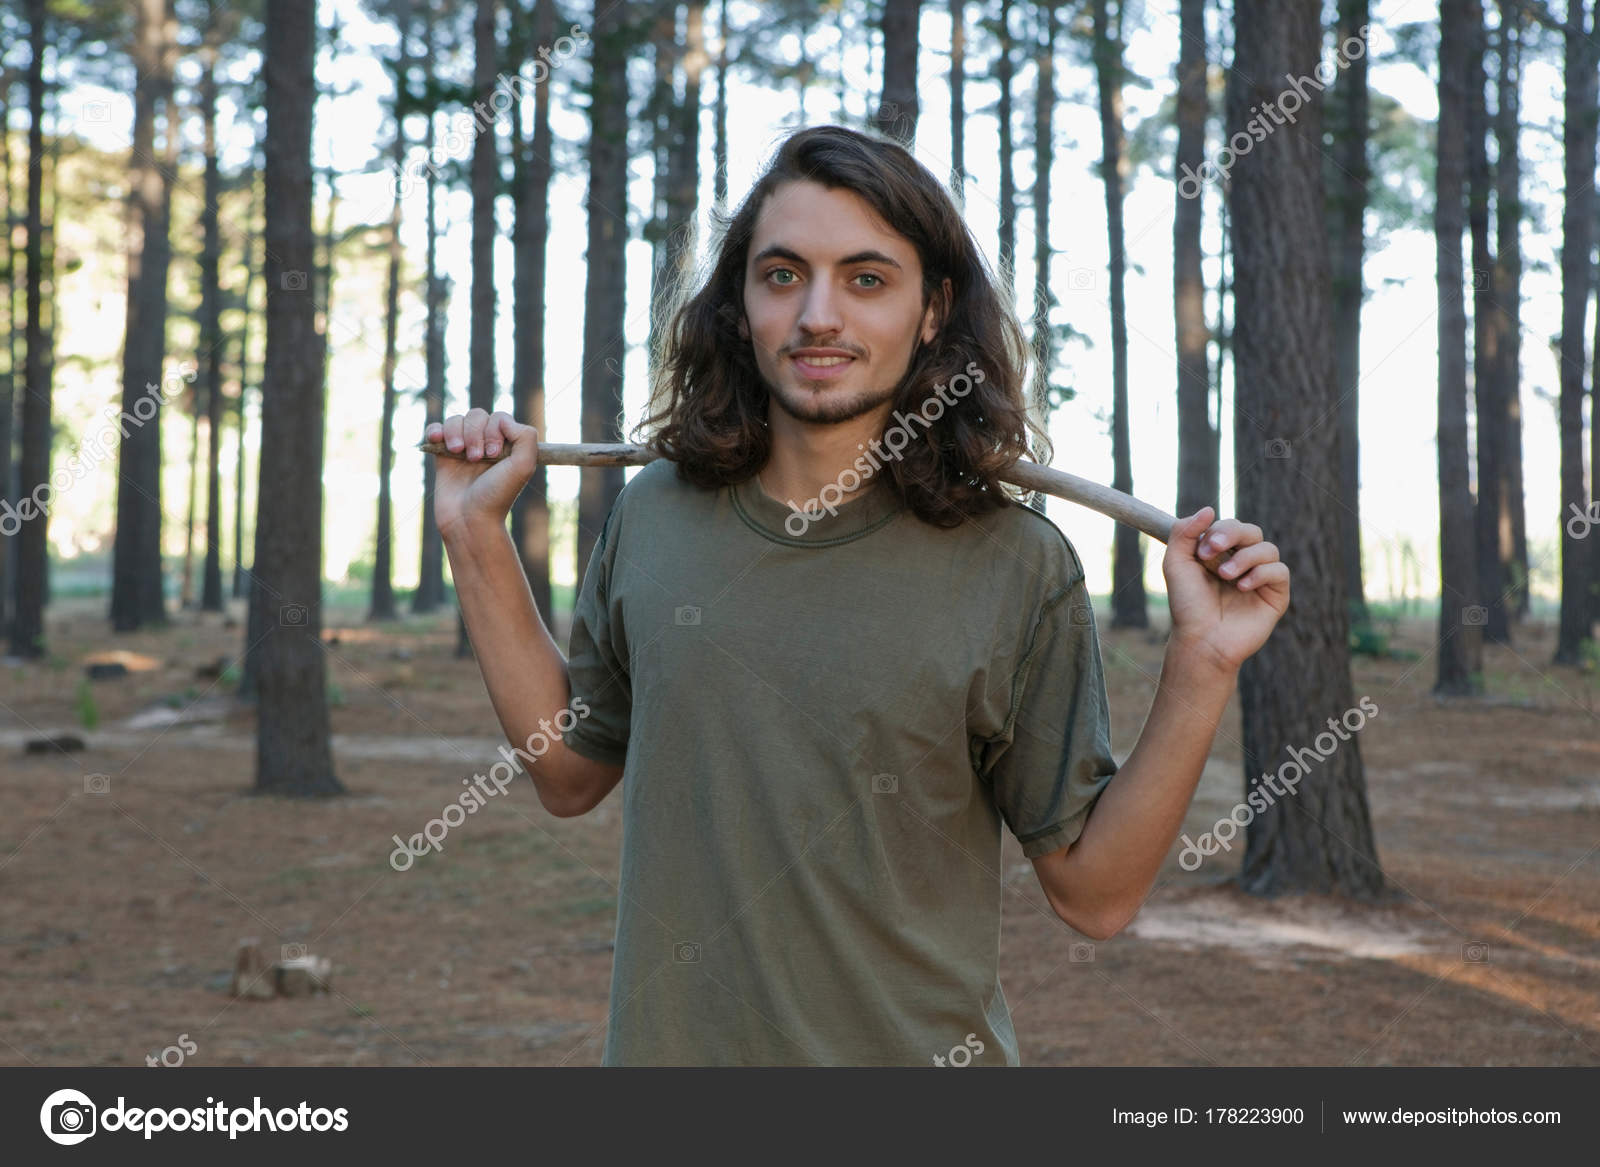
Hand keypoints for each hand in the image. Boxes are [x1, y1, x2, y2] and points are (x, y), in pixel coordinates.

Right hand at [426, 409, 539, 539]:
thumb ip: (526, 436)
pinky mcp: (442, 456)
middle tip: (476, 459)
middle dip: (475, 432)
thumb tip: (503, 420)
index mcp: (506, 446)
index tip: (493, 454)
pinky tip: (438, 440)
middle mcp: (485, 445)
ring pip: (456, 420)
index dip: (494, 430)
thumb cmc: (497, 495)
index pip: (499, 418)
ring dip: (456, 432)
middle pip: (476, 415)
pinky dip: (435, 430)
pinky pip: (436, 429)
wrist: (468, 520)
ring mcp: (463, 449)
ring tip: (457, 452)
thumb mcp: (523, 466)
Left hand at [1161, 506, 1289, 673]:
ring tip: (1226, 576)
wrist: (1200, 640)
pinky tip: (1242, 587)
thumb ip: (1184, 532)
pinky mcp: (1275, 595)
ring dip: (1245, 557)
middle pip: (1251, 531)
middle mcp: (1243, 562)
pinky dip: (1262, 573)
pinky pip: (1280, 571)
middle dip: (1233, 534)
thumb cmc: (1187, 605)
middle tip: (1214, 549)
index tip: (1202, 550)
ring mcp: (1260, 579)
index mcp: (1221, 554)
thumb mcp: (1176, 564)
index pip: (1230, 526)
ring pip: (1268, 549)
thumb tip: (1208, 509)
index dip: (1219, 530)